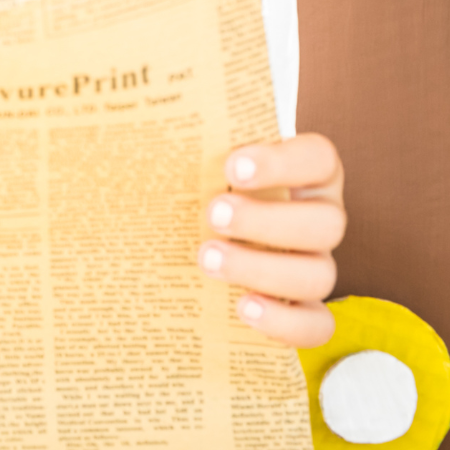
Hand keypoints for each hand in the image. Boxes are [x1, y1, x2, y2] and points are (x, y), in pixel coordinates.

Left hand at [197, 133, 344, 347]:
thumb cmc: (198, 189)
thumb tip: (124, 123)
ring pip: (319, 275)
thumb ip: (183, 148)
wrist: (194, 240)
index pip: (319, 158)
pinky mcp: (306, 312)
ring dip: (261, 268)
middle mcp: (320, 219)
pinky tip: (242, 308)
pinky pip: (315, 327)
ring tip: (206, 259)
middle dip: (266, 220)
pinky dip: (282, 321)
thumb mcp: (195, 163)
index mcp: (305, 174)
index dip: (283, 162)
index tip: (231, 166)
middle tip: (212, 214)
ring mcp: (316, 267)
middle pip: (325, 223)